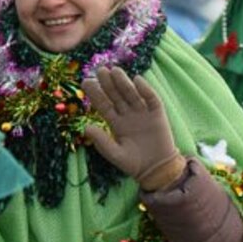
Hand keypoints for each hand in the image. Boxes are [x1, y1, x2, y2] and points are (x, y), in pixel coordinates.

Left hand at [82, 67, 184, 190]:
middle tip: (100, 71)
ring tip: (114, 71)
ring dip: (123, 83)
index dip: (95, 94)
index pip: (103, 105)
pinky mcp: (157, 114)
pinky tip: (137, 80)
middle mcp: (127, 114)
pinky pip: (151, 99)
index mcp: (115, 122)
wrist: (157, 170)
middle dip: (108, 83)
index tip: (85, 81)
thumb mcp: (115, 155)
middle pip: (116, 96)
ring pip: (131, 94)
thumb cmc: (134, 164)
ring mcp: (142, 113)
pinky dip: (145, 90)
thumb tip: (86, 128)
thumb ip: (102, 142)